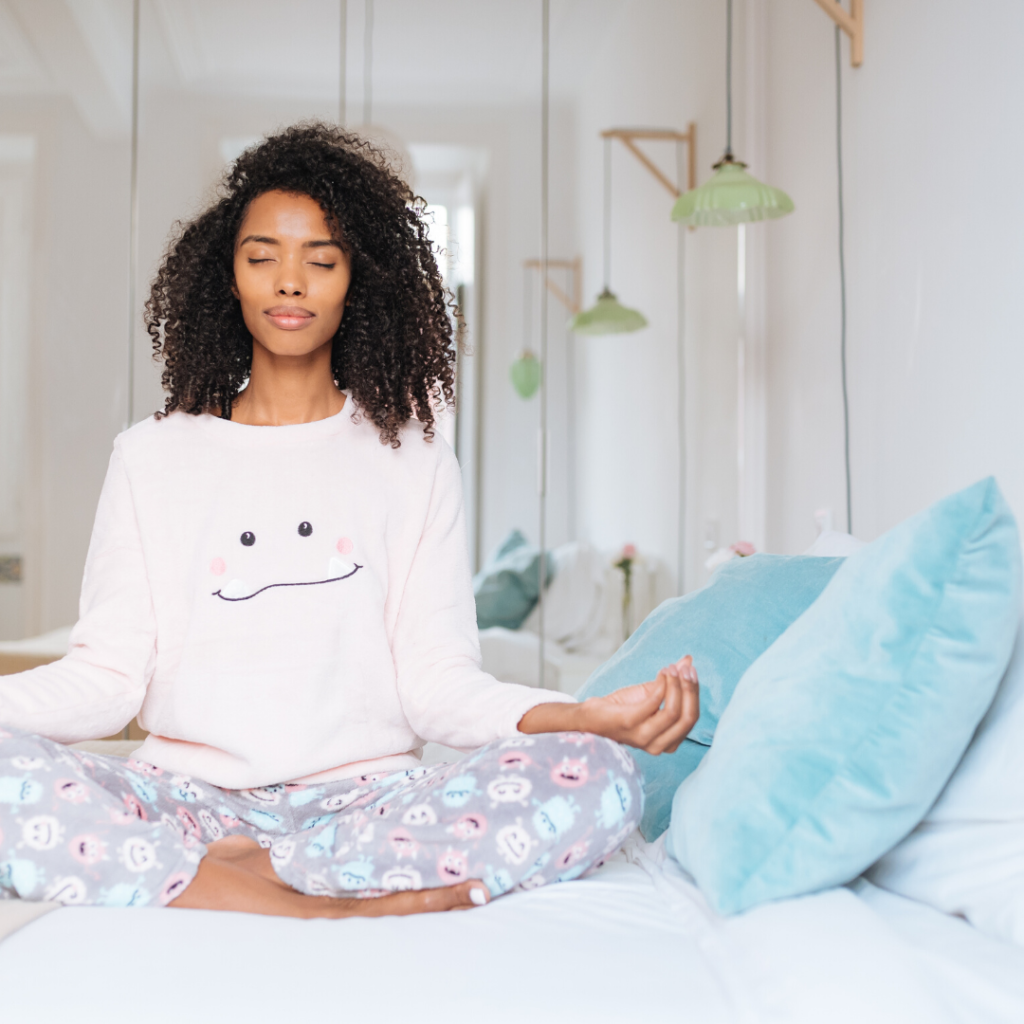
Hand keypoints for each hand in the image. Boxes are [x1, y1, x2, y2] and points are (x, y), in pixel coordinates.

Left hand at [518, 656, 699, 755]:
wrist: (590, 717)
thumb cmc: (622, 708)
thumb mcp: (651, 694)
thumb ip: (672, 682)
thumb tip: (688, 660)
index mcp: (668, 741)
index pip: (691, 718)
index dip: (694, 693)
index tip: (690, 670)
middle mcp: (658, 745)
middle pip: (687, 717)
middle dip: (690, 689)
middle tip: (685, 668)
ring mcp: (643, 737)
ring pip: (673, 712)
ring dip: (676, 685)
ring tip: (672, 668)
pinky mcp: (628, 723)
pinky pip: (654, 703)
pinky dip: (661, 685)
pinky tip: (662, 673)